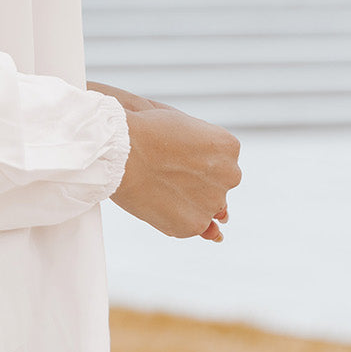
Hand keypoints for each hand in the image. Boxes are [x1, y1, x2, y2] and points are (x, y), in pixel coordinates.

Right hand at [88, 83, 241, 240]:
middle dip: (195, 182)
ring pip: (204, 207)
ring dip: (185, 201)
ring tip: (156, 185)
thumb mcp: (182, 126)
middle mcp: (231, 175)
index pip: (221, 161)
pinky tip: (156, 199)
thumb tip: (215, 191)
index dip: (194, 159)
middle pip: (216, 185)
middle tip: (163, 171)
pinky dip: (175, 217)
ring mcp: (214, 202)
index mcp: (229, 147)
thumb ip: (202, 149)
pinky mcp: (195, 224)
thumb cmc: (145, 130)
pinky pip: (191, 225)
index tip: (173, 155)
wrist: (120, 148)